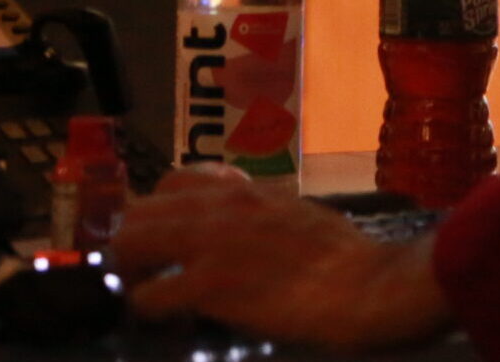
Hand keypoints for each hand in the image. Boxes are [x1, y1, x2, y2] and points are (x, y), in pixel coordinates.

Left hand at [112, 167, 453, 350]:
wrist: (370, 285)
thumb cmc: (350, 259)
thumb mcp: (302, 215)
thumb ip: (265, 214)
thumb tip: (246, 232)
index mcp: (247, 191)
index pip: (173, 181)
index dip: (156, 211)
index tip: (159, 236)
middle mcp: (222, 207)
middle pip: (140, 210)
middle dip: (131, 241)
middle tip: (141, 269)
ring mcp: (212, 243)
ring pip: (131, 242)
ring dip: (130, 270)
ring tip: (145, 291)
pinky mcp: (211, 284)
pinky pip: (150, 294)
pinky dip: (149, 306)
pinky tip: (167, 318)